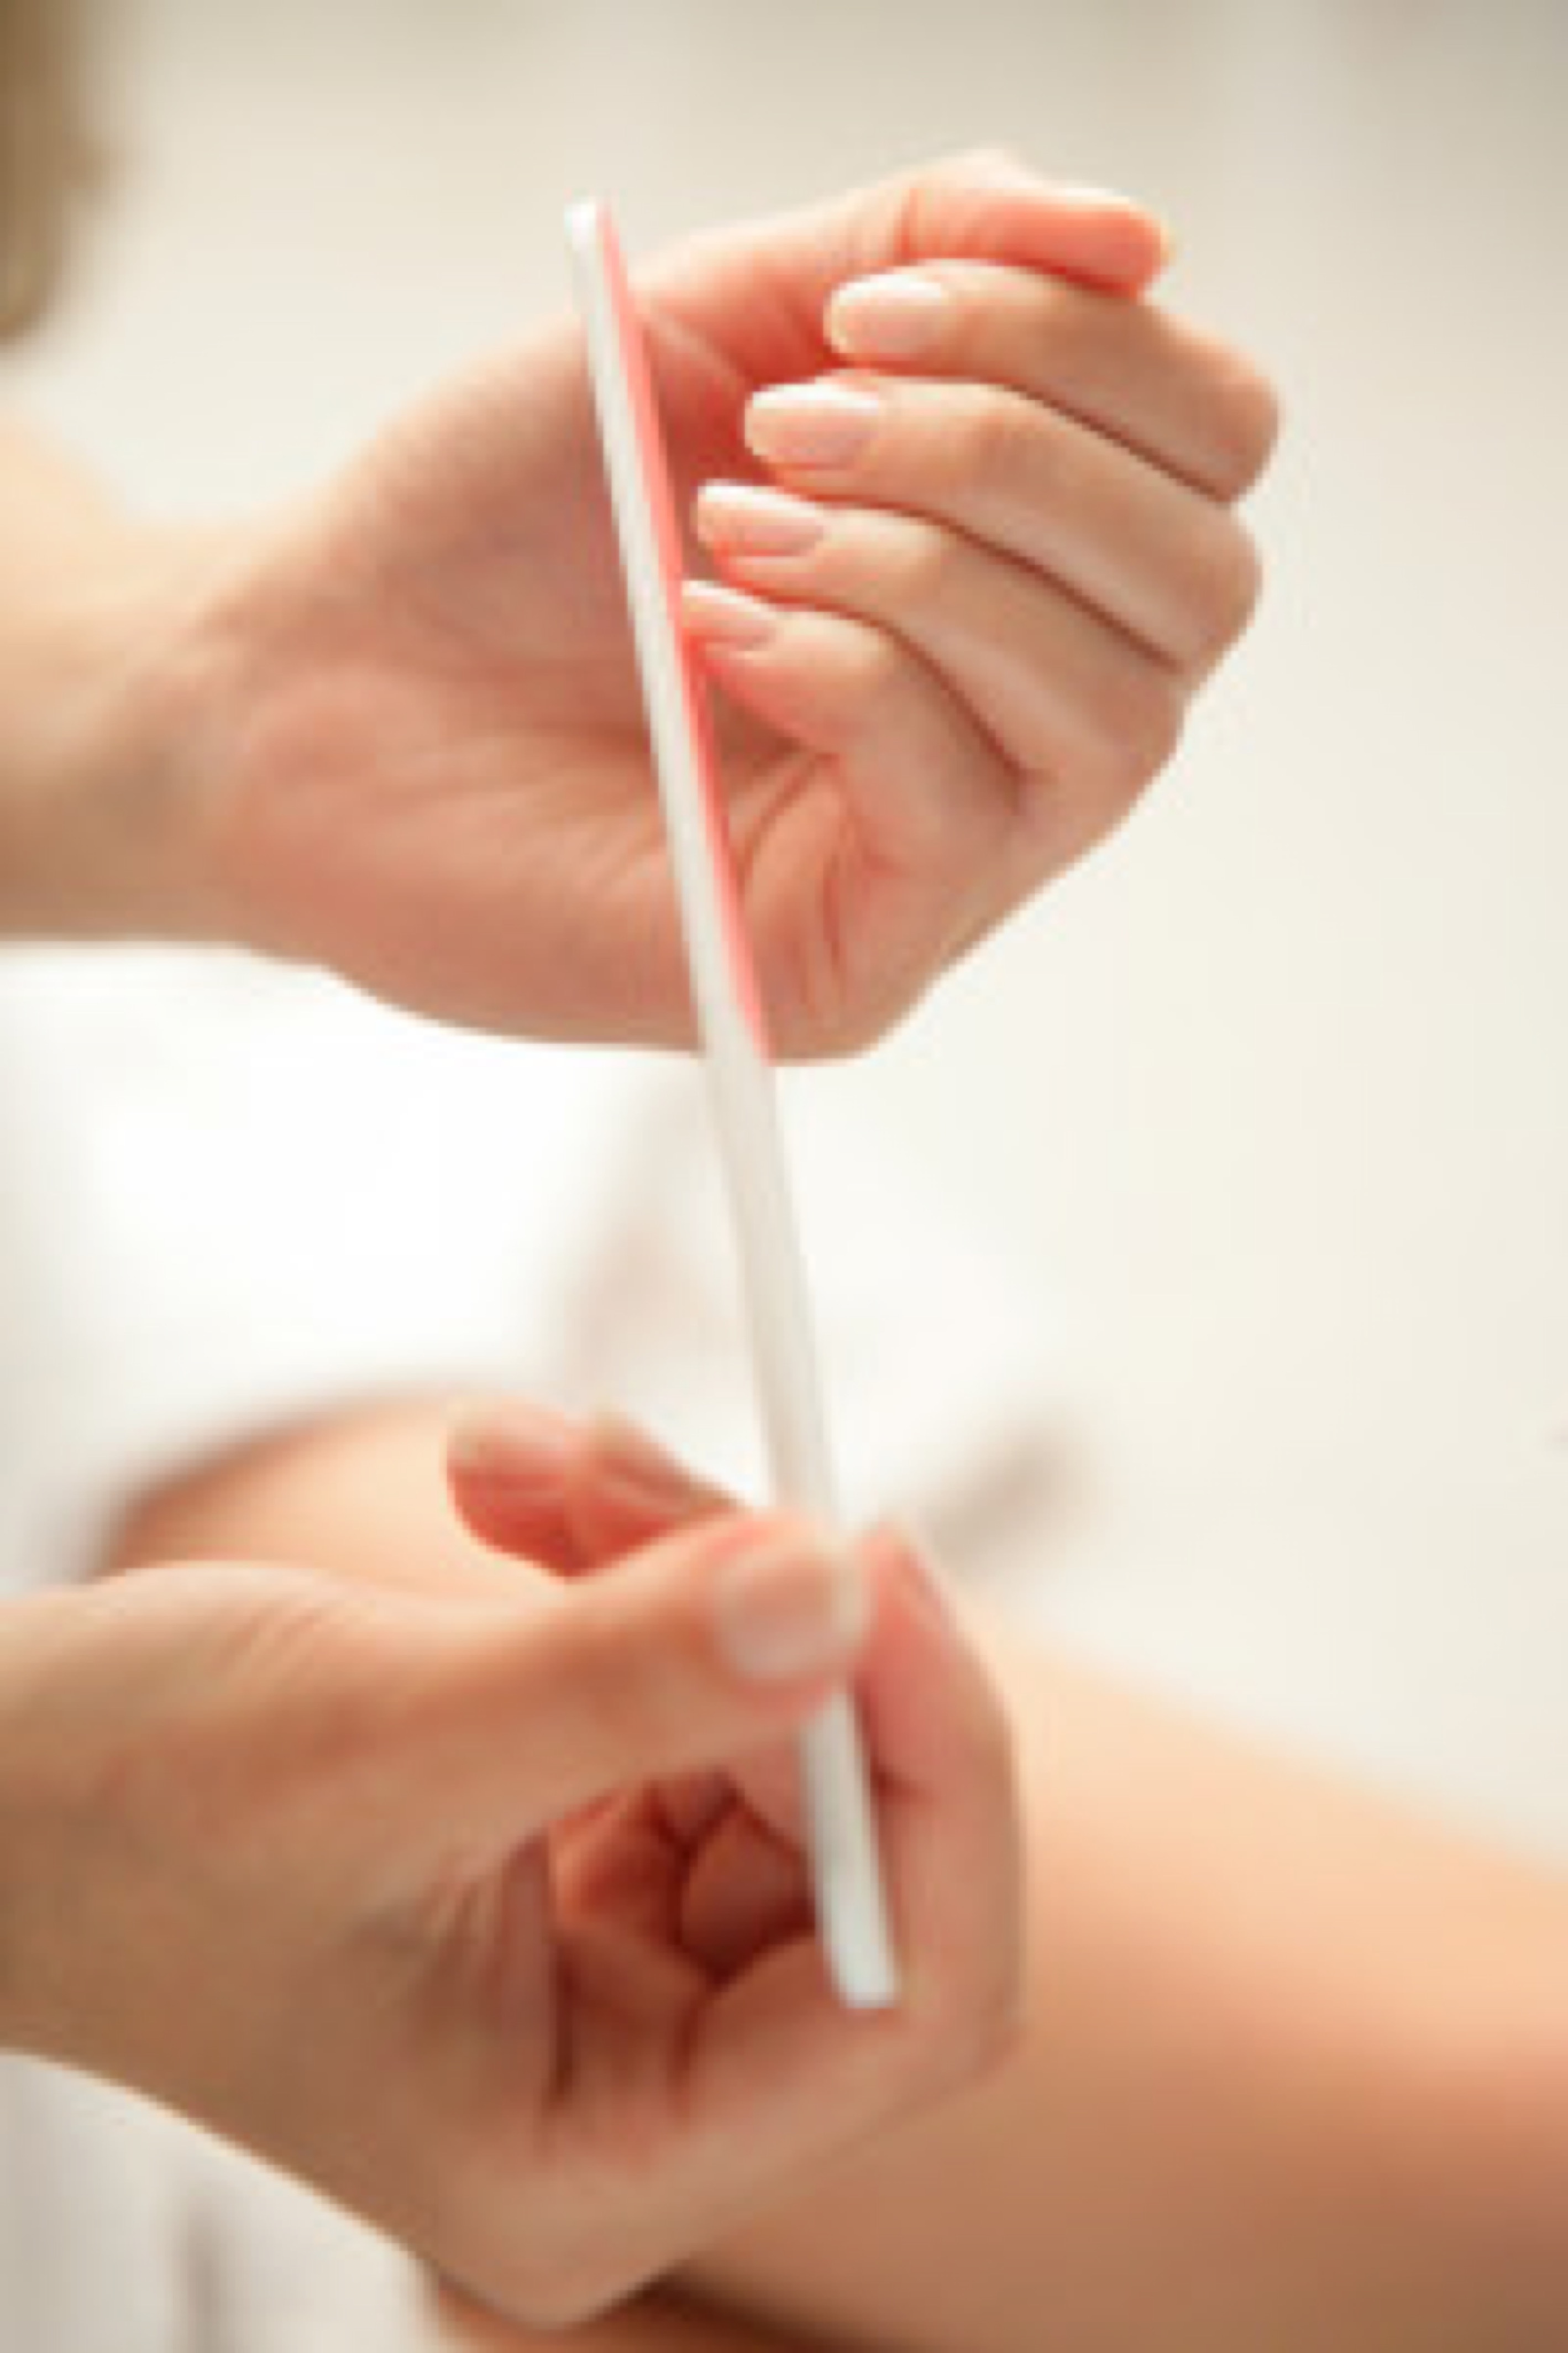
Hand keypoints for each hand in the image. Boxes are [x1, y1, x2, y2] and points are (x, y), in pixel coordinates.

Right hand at [1, 1416, 1019, 2329]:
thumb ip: (627, 1676)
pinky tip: (517, 1493)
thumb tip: (848, 1588)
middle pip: (856, 1840)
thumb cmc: (110, 1823)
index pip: (908, 2003)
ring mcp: (620, 1962)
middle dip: (772, 1622)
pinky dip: (631, 1568)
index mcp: (599, 2159)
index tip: (877, 1564)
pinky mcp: (587, 1847)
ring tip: (525, 1459)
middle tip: (640, 1465)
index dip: (937, 1773)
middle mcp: (635, 2084)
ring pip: (778, 1731)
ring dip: (681, 1560)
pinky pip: (693, 1689)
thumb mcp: (375, 1743)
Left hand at [177, 150, 1273, 1049]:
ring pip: (1119, 710)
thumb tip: (1138, 235)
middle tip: (795, 428)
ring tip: (738, 527)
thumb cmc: (507, 511)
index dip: (1089, 346)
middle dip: (1011, 458)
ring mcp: (957, 853)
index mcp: (1017, 552)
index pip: (1210, 444)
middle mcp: (1021, 711)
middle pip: (1203, 580)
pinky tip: (717, 634)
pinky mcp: (865, 959)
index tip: (874, 311)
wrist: (315, 681)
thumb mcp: (722, 316)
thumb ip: (927, 247)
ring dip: (932, 569)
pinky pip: (968, 807)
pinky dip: (853, 676)